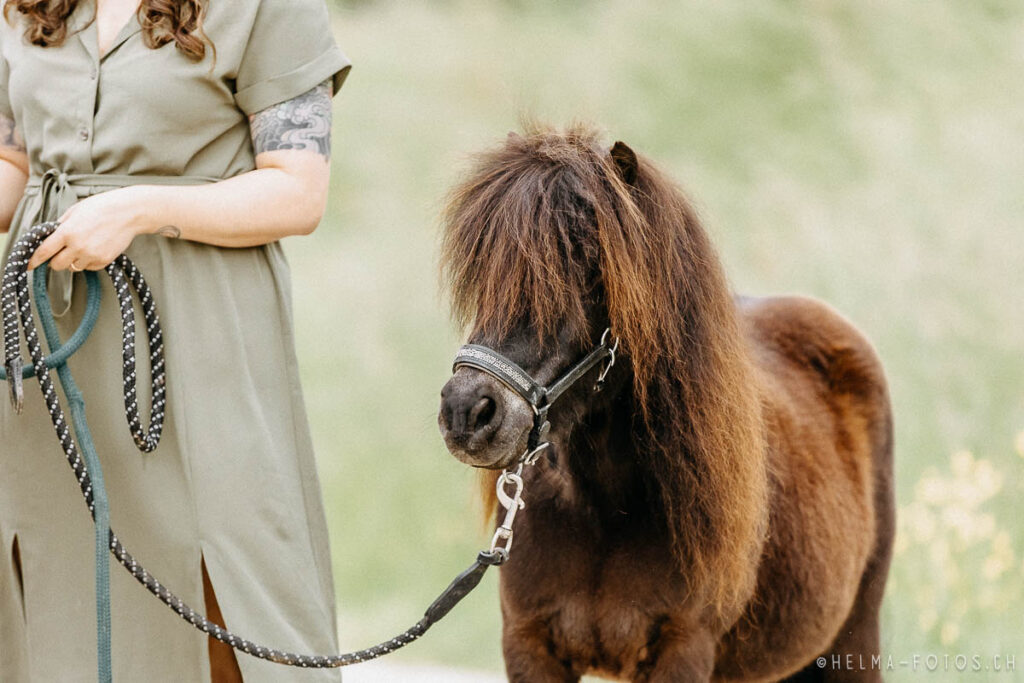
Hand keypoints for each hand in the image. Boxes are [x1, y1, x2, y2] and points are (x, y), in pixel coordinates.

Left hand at [27, 185, 157, 270]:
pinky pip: (89, 268)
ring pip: (73, 268)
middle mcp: (78, 246)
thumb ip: (61, 225)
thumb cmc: (101, 207)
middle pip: (57, 265)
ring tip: (82, 248)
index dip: (34, 260)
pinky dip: (87, 262)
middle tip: (62, 251)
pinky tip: (94, 249)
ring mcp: (92, 255)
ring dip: (73, 261)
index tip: (29, 265)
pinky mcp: (104, 260)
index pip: (44, 251)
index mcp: (67, 232)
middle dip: (56, 260)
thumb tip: (51, 236)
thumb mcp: (75, 211)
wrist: (129, 212)